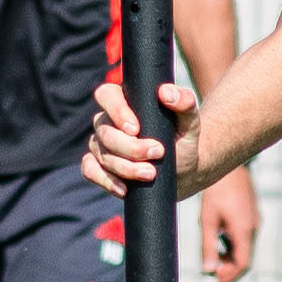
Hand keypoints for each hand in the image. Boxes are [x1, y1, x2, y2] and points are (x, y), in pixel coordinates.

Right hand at [83, 78, 200, 199]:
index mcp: (125, 101)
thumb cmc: (184, 138)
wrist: (183, 168)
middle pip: (105, 132)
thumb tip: (166, 92)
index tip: (136, 129)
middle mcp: (108, 121)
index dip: (116, 111)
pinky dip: (105, 181)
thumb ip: (185, 102)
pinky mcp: (99, 166)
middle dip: (131, 147)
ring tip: (150, 173)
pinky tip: (124, 188)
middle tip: (157, 153)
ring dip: (126, 167)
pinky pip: (90, 170)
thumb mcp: (190, 120)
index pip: (107, 95)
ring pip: (102, 154)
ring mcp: (101, 144)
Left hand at [195, 173, 259, 281]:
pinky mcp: (252, 217)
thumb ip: (208, 246)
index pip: (243, 264)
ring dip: (232, 258)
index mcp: (244, 231)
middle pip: (245, 259)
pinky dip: (235, 247)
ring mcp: (255, 222)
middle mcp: (253, 228)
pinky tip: (220, 242)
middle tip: (212, 274)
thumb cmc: (216, 192)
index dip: (231, 276)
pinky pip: (246, 239)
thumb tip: (208, 270)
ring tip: (214, 259)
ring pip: (246, 249)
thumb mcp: (208, 220)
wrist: (230, 167)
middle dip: (230, 270)